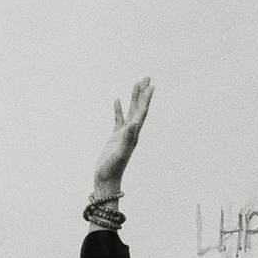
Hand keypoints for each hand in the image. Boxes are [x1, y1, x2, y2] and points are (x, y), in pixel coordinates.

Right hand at [89, 74, 153, 201]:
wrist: (106, 180)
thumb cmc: (112, 169)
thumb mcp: (119, 153)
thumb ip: (127, 139)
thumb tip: (134, 124)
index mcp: (134, 134)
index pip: (142, 112)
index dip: (147, 99)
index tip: (151, 85)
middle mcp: (131, 132)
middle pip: (139, 108)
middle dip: (143, 92)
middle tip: (146, 77)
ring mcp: (123, 134)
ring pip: (130, 111)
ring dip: (134, 97)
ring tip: (136, 83)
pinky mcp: (115, 137)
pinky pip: (118, 119)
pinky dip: (118, 109)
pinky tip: (116, 100)